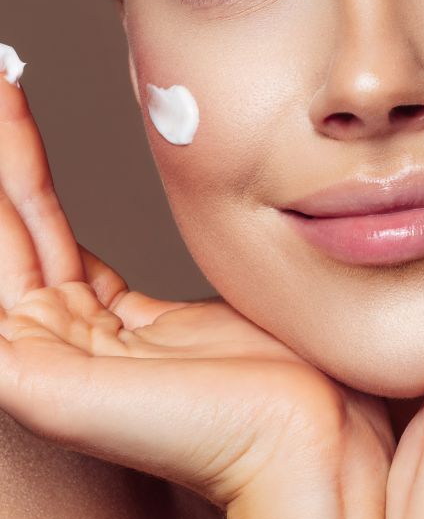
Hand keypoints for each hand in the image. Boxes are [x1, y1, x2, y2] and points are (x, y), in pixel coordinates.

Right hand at [0, 64, 393, 518]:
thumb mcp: (220, 295)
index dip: (23, 160)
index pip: (44, 226)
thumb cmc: (277, 371)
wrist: (298, 430)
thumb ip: (187, 262)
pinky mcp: (31, 380)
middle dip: (1, 146)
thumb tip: (214, 200)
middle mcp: (65, 338)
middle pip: (12, 225)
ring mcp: (42, 360)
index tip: (14, 88)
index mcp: (106, 323)